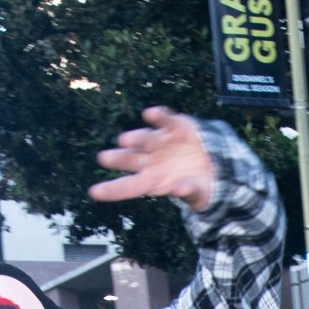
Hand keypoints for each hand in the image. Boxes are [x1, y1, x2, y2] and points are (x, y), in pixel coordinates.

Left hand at [92, 107, 216, 208]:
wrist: (214, 163)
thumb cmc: (197, 183)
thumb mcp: (196, 193)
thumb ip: (188, 191)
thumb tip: (179, 189)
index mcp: (151, 180)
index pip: (128, 186)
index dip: (112, 190)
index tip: (94, 192)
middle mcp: (150, 159)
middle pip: (129, 159)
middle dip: (117, 158)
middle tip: (103, 159)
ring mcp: (159, 141)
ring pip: (143, 138)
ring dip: (135, 138)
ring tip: (125, 140)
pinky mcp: (173, 126)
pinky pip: (163, 120)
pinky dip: (157, 116)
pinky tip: (150, 115)